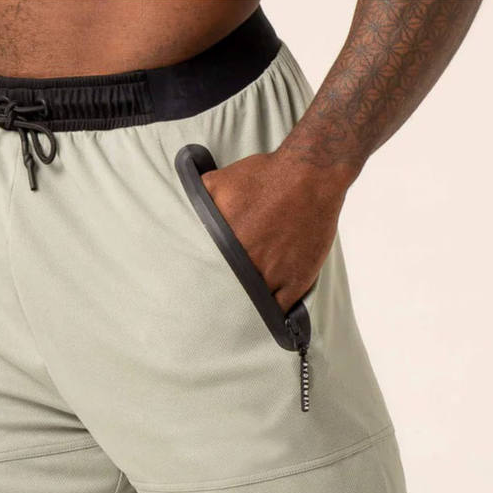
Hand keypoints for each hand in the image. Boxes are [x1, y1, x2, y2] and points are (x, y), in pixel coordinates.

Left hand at [201, 149, 351, 311]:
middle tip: (217, 306)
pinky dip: (273, 314)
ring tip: (239, 315)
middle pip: (228, 295)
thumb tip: (182, 209)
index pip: (205, 279)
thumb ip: (198, 200)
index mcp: (224, 246)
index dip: (202, 286)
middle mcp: (247, 265)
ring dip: (247, 308)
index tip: (200, 289)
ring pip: (253, 306)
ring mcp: (273, 276)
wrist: (310, 176)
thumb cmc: (267, 176)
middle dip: (223, 299)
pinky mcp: (296, 281)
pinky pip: (281, 309)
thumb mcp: (220, 181)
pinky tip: (267, 316)